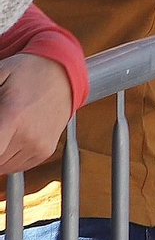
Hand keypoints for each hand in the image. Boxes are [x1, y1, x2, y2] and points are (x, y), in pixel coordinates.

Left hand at [0, 54, 73, 174]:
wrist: (63, 73)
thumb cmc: (27, 72)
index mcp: (13, 116)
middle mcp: (28, 135)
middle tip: (0, 125)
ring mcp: (38, 145)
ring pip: (1, 166)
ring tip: (2, 130)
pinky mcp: (44, 151)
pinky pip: (15, 166)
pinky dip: (6, 158)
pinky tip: (9, 138)